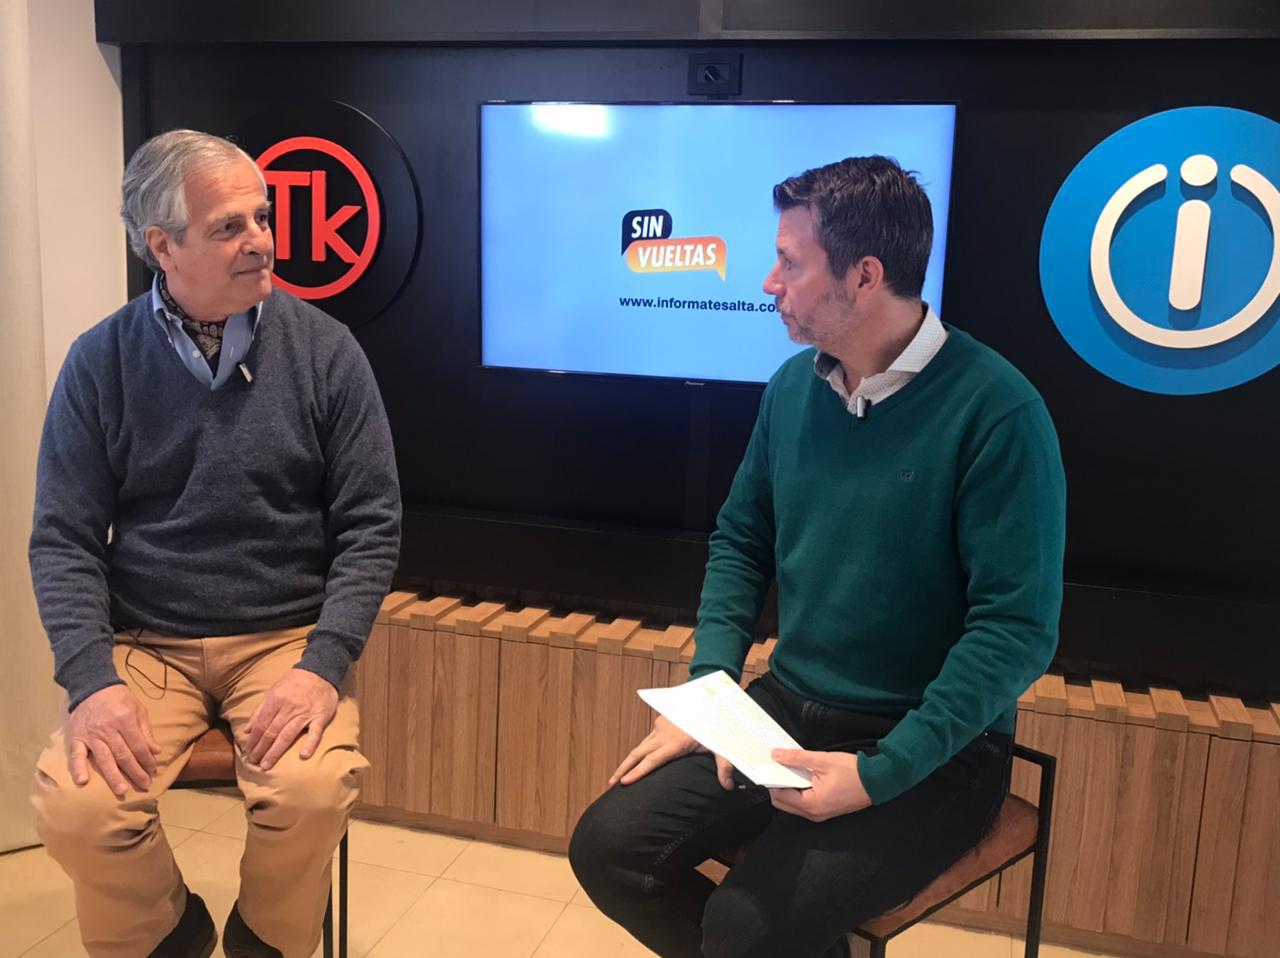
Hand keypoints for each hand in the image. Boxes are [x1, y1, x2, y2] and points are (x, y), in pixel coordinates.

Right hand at [67, 685, 161, 796]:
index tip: (153, 771)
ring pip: (104, 758)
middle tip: (144, 785)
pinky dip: (78, 768)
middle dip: (135, 772)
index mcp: (126, 720)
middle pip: (123, 755)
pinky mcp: (77, 738)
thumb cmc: (120, 699)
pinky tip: (82, 781)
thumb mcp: (138, 710)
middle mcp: (108, 729)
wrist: (93, 687)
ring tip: (121, 790)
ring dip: (112, 775)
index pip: (138, 745)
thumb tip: (156, 751)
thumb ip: (146, 731)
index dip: (147, 760)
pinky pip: (76, 755)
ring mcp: (91, 735)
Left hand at [242, 669, 338, 769]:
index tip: (248, 752)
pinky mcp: (320, 717)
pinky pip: (315, 732)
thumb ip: (259, 711)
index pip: (261, 724)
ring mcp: (305, 713)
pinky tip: (303, 756)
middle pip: (272, 732)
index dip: (253, 740)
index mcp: (276, 700)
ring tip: (266, 764)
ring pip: (288, 735)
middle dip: (261, 749)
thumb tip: (246, 730)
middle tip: (254, 762)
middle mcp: (289, 708)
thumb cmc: (294, 682)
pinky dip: (310, 743)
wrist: (320, 671)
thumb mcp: (273, 691)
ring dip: (276, 751)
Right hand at [610, 715, 737, 789]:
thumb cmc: (714, 724)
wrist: (707, 696)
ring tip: (619, 776)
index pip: (653, 761)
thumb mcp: (722, 745)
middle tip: (610, 784)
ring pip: (640, 747)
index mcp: (676, 743)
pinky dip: (640, 752)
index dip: (638, 772)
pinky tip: (637, 761)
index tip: (624, 782)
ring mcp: (659, 727)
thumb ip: (724, 766)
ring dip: (628, 761)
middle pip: (637, 754)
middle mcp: (663, 735)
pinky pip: (647, 740)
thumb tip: (728, 787)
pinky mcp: (660, 723)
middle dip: (623, 769)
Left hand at [768, 749, 871, 821]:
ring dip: (788, 788)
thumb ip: (797, 758)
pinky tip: (800, 776)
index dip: (772, 781)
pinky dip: (798, 791)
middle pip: (783, 803)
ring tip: (788, 769)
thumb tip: (776, 755)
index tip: (768, 766)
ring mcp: (820, 814)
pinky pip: (804, 803)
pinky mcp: (825, 810)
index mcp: (811, 805)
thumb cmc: (853, 772)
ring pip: (793, 804)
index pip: (780, 796)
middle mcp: (813, 814)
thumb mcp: (823, 760)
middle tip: (776, 766)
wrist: (878, 781)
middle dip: (777, 785)